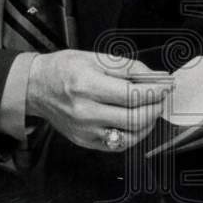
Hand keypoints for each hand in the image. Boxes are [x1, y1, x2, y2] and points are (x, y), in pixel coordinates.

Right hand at [27, 50, 173, 150]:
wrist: (36, 88)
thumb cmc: (64, 69)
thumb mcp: (95, 58)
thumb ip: (127, 68)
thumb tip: (154, 77)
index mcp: (87, 85)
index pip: (132, 94)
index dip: (156, 91)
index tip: (166, 86)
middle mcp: (85, 111)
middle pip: (135, 117)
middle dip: (156, 107)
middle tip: (161, 97)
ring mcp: (85, 130)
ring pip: (131, 135)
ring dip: (148, 122)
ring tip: (150, 108)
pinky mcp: (86, 142)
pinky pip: (119, 144)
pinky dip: (134, 133)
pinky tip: (136, 121)